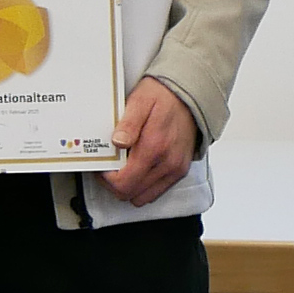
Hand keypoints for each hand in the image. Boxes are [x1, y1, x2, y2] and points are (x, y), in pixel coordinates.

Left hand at [105, 77, 199, 205]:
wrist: (190, 95)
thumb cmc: (164, 96)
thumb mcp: (140, 101)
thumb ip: (128, 123)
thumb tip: (117, 142)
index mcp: (153, 147)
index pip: (123, 183)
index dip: (106, 179)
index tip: (103, 166)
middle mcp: (167, 163)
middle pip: (130, 194)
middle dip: (114, 184)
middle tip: (110, 166)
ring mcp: (175, 170)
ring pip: (142, 197)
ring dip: (129, 186)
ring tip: (124, 167)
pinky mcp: (180, 171)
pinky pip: (156, 192)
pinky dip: (143, 186)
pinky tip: (139, 168)